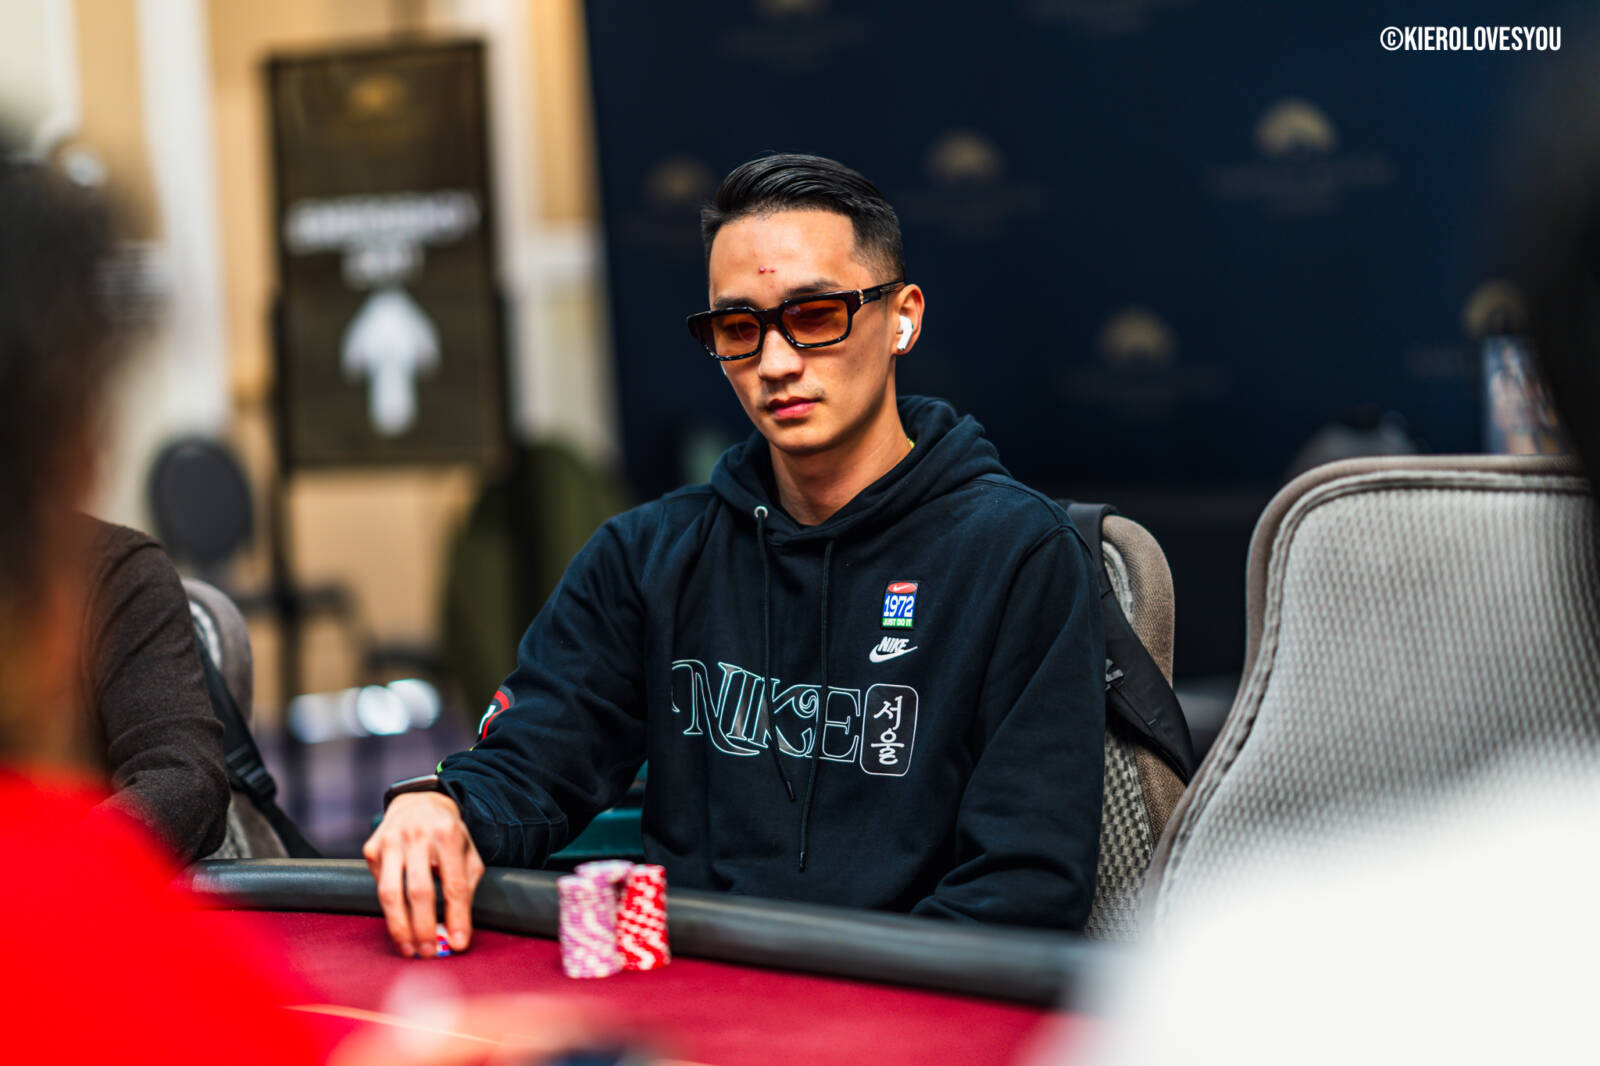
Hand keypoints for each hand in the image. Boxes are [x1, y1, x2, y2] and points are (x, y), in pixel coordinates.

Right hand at [362, 791, 484, 957]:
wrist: (418, 802)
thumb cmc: (448, 834)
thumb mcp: (468, 851)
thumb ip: (465, 885)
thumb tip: (456, 930)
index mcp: (447, 833)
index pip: (454, 884)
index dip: (457, 917)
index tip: (458, 944)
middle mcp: (417, 835)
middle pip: (419, 890)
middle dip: (424, 927)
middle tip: (428, 953)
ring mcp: (390, 840)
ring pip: (389, 893)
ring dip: (399, 927)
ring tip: (409, 949)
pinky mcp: (371, 848)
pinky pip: (377, 885)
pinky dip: (389, 908)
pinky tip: (399, 918)